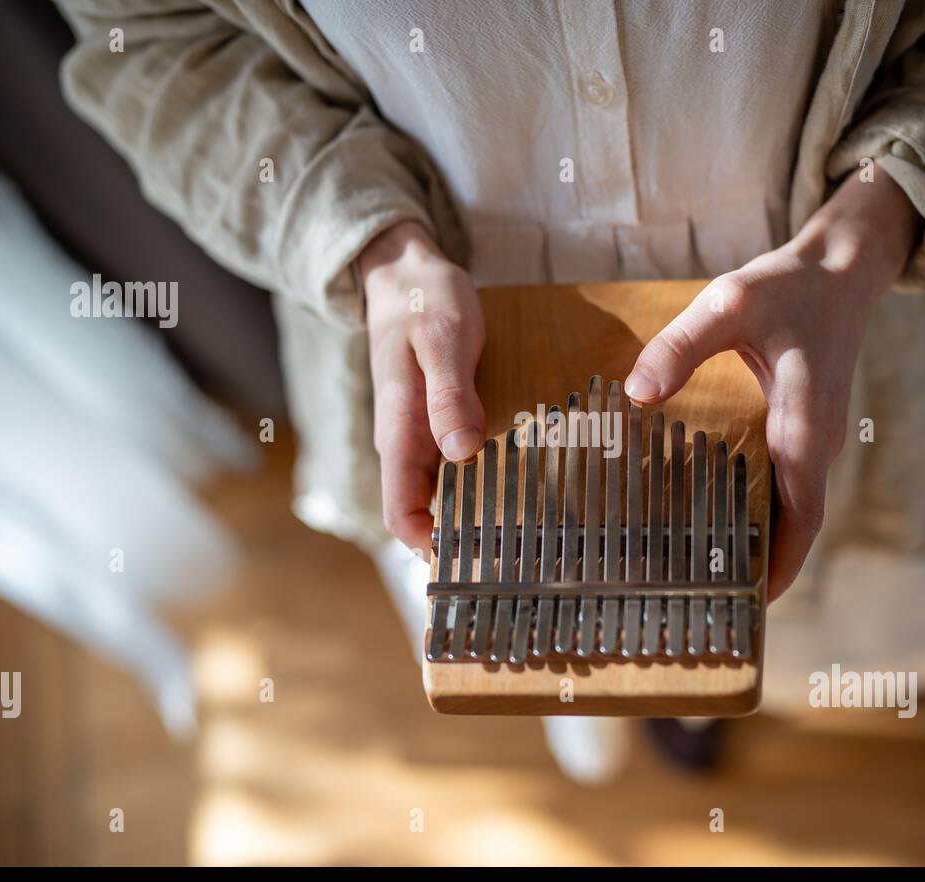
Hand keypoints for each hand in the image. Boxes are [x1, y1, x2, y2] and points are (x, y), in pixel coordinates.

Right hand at [361, 220, 485, 553]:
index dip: (425, 546)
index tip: (467, 567)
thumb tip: (460, 452)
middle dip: (458, 538)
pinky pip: (454, 463)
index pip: (398, 510)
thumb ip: (448, 395)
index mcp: (399, 428)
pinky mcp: (438, 419)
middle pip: (423, 510)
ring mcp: (422, 432)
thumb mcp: (442, 339)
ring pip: (441, 490)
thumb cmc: (425, 300)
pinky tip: (518, 483)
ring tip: (525, 531)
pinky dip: (479, 479)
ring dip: (472, 512)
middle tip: (514, 559)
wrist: (408, 271)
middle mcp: (407, 439)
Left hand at [624, 173, 920, 599]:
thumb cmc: (788, 289)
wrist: (839, 272)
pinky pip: (778, 487)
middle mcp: (814, 445)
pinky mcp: (797, 434)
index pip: (802, 518)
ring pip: (785, 511)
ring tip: (696, 573)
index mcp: (806, 427)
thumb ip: (682, 346)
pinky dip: (750, 511)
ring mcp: (809, 443)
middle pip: (791, 527)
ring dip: (753, 543)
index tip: (750, 606)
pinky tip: (705, 516)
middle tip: (703, 602)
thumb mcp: (730, 305)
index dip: (780, 567)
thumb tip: (637, 393)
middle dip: (757, 569)